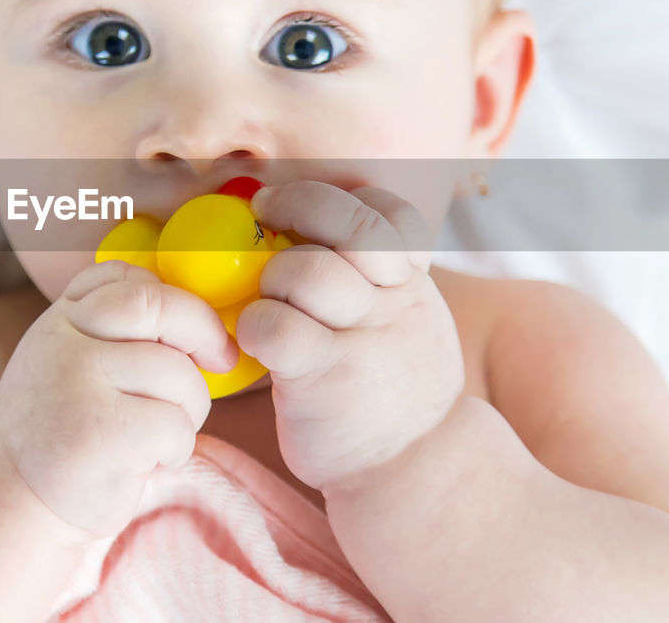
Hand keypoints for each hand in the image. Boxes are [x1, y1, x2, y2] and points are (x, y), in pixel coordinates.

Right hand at [0, 260, 236, 544]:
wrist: (9, 499)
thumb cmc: (59, 428)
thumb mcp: (69, 358)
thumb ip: (112, 324)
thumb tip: (201, 314)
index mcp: (59, 320)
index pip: (127, 279)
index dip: (175, 298)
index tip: (195, 331)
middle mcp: (63, 343)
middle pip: (160, 308)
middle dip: (204, 332)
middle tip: (220, 359)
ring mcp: (78, 385)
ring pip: (180, 374)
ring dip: (188, 410)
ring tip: (156, 435)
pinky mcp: (101, 434)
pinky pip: (176, 425)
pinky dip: (176, 449)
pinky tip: (146, 463)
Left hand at [240, 181, 464, 492]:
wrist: (416, 470)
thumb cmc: (391, 388)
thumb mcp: (406, 322)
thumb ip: (374, 280)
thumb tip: (304, 229)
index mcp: (412, 284)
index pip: (390, 213)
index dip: (339, 198)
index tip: (299, 207)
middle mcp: (395, 303)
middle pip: (351, 225)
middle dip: (297, 206)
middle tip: (265, 216)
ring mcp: (363, 339)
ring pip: (307, 269)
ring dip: (272, 276)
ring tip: (269, 302)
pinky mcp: (324, 377)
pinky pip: (275, 325)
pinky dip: (253, 324)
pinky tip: (256, 342)